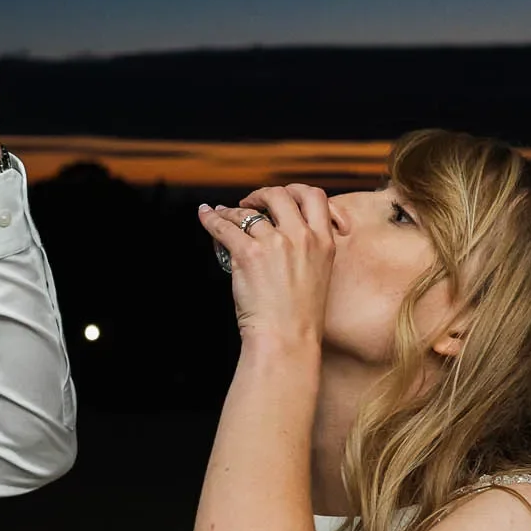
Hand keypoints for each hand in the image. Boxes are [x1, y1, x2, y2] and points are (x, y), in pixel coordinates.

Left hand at [199, 184, 337, 346]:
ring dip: (232, 210)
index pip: (315, 197)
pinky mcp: (249, 253)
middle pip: (281, 194)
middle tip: (250, 204)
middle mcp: (302, 237)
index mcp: (324, 242)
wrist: (287, 339)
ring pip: (248, 212)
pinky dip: (211, 219)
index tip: (284, 198)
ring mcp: (275, 243)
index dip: (297, 191)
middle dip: (262, 195)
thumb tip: (280, 234)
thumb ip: (307, 251)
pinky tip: (206, 216)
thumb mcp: (318, 276)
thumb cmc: (299, 317)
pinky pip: (224, 227)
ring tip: (224, 214)